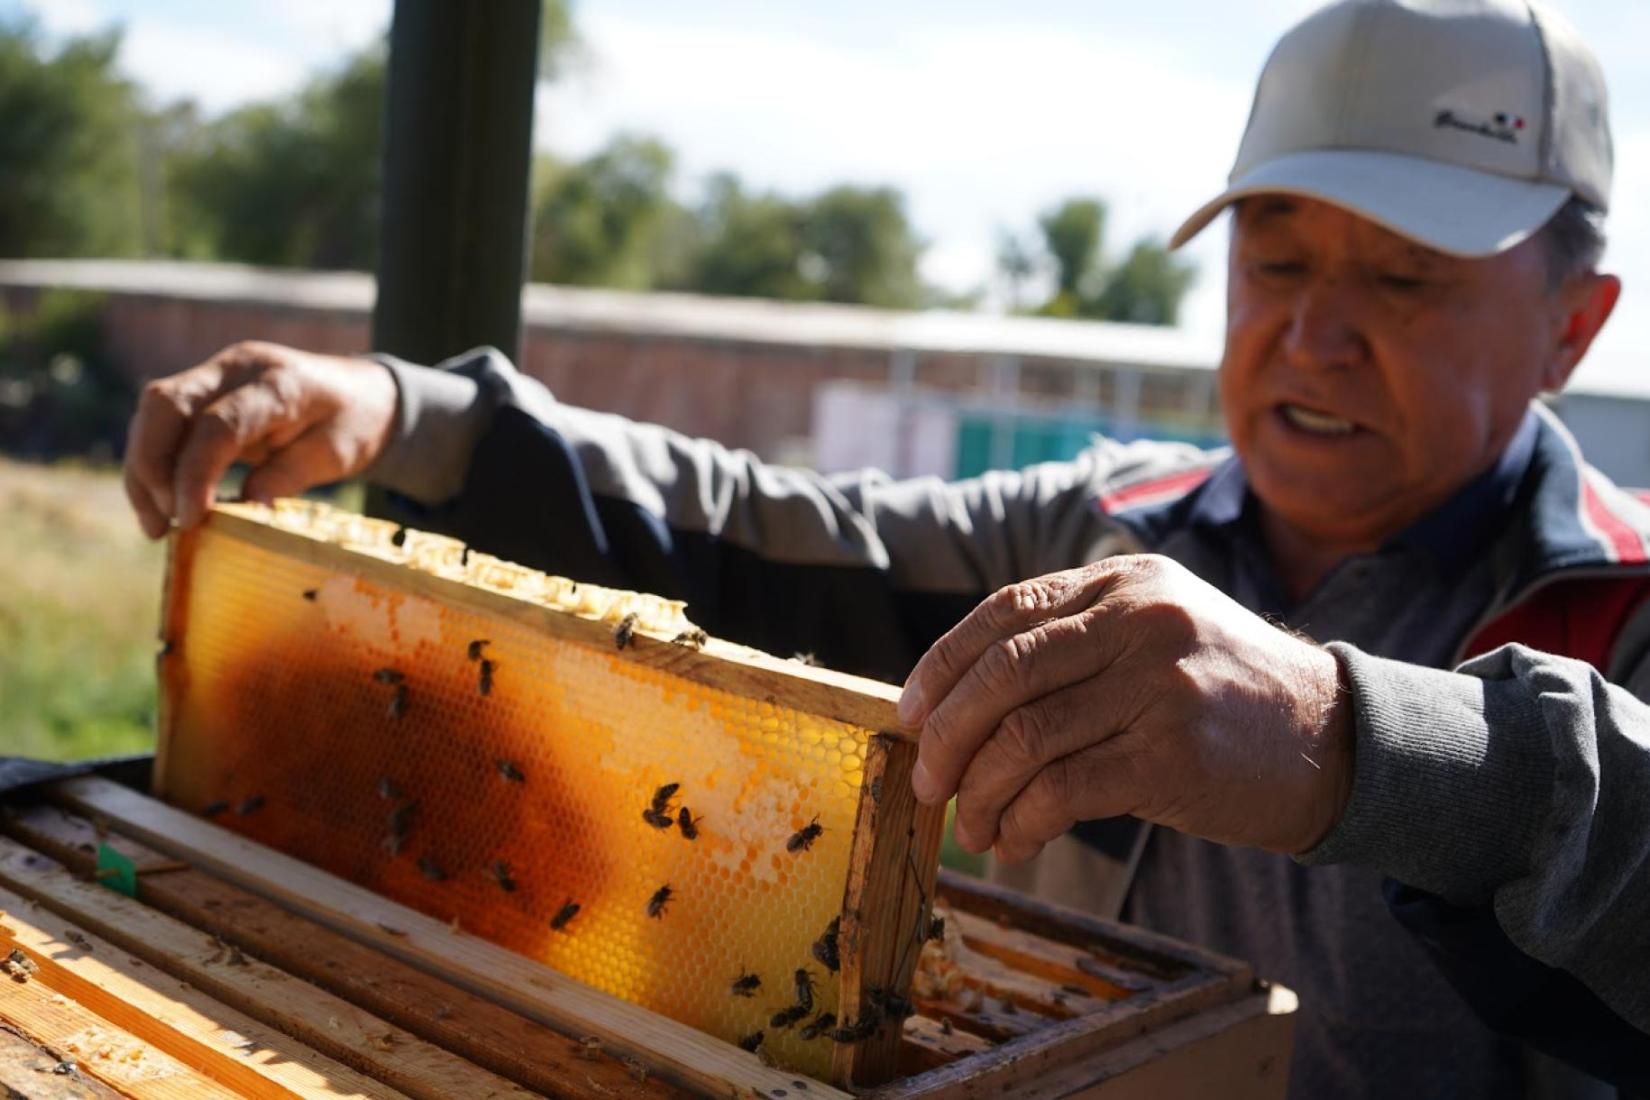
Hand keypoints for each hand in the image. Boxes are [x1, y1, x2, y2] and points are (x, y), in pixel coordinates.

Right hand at [123, 341, 398, 537]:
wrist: (359, 391)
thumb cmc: (351, 424)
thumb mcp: (335, 455)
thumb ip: (289, 477)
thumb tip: (243, 511)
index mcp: (279, 383)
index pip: (219, 424)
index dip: (195, 473)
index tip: (190, 520)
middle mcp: (237, 368)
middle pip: (166, 405)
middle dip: (153, 468)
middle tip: (165, 524)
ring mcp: (214, 373)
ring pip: (153, 412)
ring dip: (144, 470)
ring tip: (157, 527)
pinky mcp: (202, 388)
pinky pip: (161, 422)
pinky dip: (152, 463)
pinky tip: (160, 506)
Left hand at [898, 555, 1352, 861]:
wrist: (1334, 742)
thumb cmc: (1223, 695)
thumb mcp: (1155, 633)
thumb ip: (1072, 647)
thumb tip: (957, 708)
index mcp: (1123, 582)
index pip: (1004, 614)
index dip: (942, 666)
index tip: (909, 714)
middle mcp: (1138, 620)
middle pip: (1002, 675)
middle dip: (947, 736)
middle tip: (926, 780)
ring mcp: (1157, 685)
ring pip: (1024, 738)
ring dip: (980, 792)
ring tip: (972, 826)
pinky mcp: (1172, 755)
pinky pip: (1063, 790)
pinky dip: (1022, 821)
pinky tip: (1015, 840)